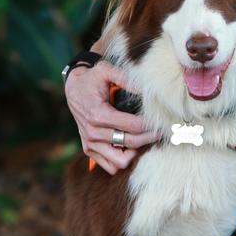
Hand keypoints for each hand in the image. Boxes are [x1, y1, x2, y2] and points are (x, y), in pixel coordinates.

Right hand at [65, 60, 160, 174]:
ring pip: (120, 161)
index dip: (151, 125)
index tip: (163, 120)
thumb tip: (147, 89)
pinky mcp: (89, 150)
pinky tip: (131, 144)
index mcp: (98, 114)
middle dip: (150, 137)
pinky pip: (110, 165)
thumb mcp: (106, 70)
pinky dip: (123, 158)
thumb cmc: (92, 78)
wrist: (73, 88)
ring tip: (145, 138)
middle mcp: (93, 132)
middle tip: (163, 129)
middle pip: (131, 143)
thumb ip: (125, 78)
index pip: (132, 127)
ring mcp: (90, 144)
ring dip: (135, 151)